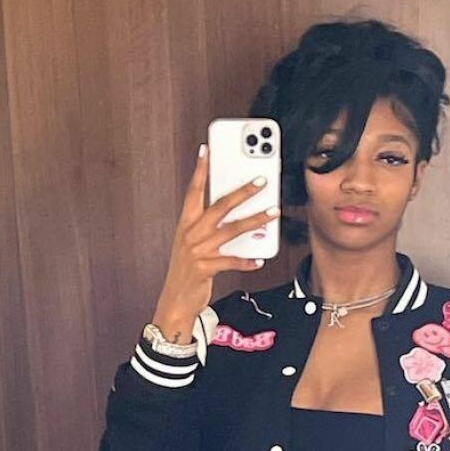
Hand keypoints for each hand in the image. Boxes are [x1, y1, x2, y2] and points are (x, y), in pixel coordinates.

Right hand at [153, 144, 280, 334]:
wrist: (176, 300)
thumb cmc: (188, 271)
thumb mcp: (194, 244)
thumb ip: (211, 228)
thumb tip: (239, 216)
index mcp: (186, 224)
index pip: (193, 191)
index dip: (200, 170)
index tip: (207, 150)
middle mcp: (191, 233)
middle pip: (219, 206)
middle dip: (242, 191)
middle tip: (261, 181)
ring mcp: (198, 251)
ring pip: (232, 230)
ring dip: (255, 220)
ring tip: (273, 212)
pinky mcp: (205, 268)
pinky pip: (232, 261)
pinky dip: (247, 261)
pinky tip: (259, 259)